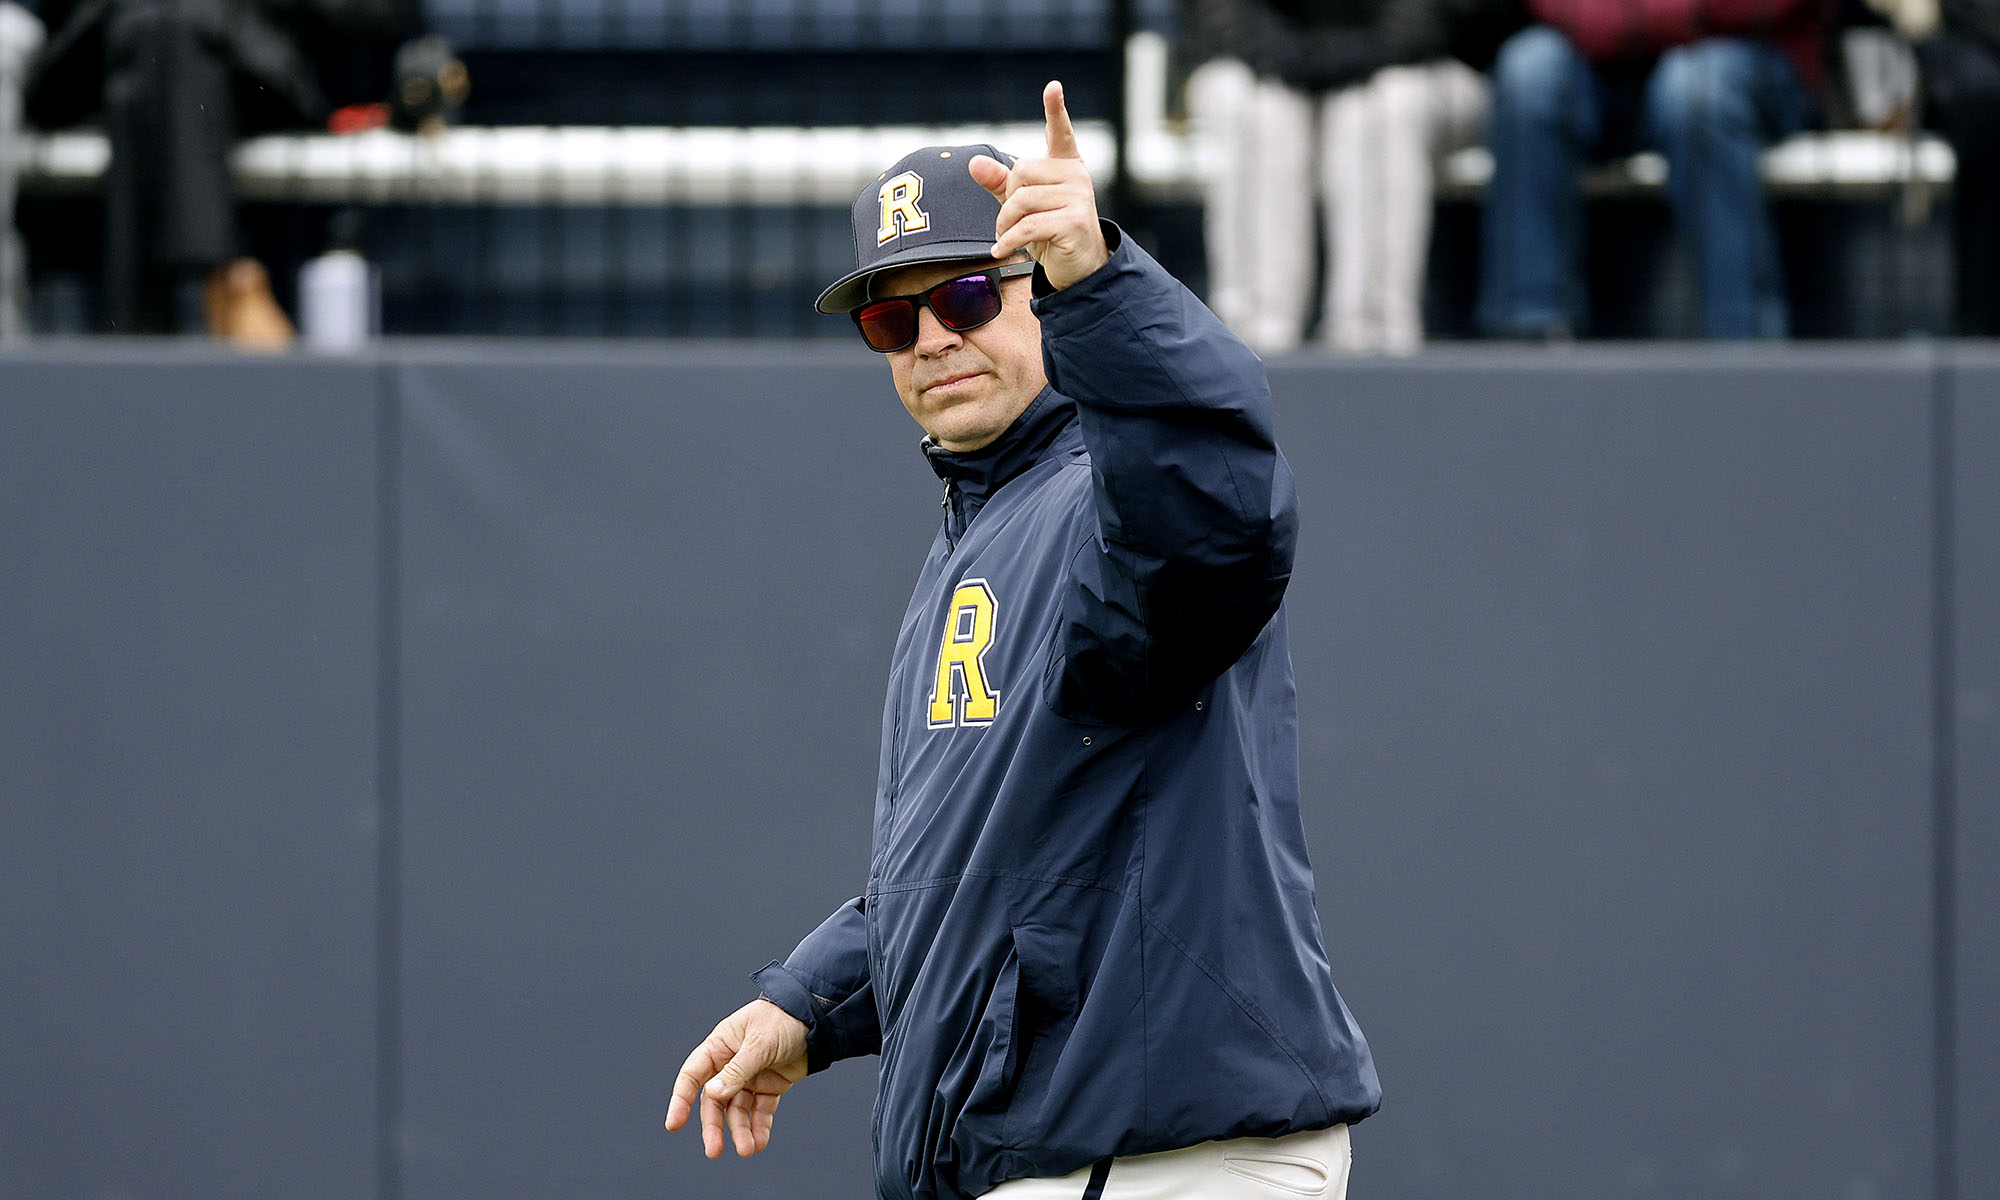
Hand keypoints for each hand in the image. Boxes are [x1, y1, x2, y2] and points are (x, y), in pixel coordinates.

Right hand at [664, 998, 808, 1158]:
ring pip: (738, 1110)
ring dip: (741, 1131)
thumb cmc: (784, 1019)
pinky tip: (760, 1142)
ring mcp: (750, 1077)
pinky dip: (760, 1127)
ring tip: (748, 1150)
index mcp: (720, 1046)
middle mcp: (731, 1064)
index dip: (681, 1100)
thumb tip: (712, 1094)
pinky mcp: (769, 1087)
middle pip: (715, 1101)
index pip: (692, 1076)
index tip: (674, 1124)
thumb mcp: (759, 1043)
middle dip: (714, 1126)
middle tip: (714, 1150)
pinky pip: (761, 1111)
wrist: (819, 1019)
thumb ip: (737, 1070)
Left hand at [968, 80, 1109, 290]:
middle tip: (1011, 222)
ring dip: (1005, 224)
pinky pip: (1028, 225)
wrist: (1078, 268)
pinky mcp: (1074, 221)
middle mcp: (1076, 176)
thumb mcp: (1022, 206)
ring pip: (1021, 200)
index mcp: (1065, 166)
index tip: (1053, 87)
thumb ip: (1000, 183)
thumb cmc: (1050, 232)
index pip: (1060, 133)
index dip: (1055, 110)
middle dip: (1007, 200)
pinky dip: (1008, 241)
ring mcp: (1079, 197)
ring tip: (1007, 238)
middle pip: (1022, 172)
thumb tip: (973, 163)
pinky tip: (1001, 252)